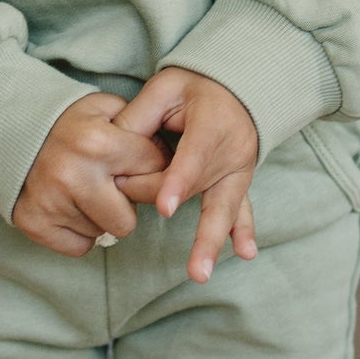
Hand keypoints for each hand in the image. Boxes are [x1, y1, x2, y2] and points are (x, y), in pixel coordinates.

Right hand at [13, 92, 170, 255]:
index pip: (153, 170)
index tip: (136, 162)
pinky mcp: (35, 223)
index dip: (150, 166)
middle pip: (129, 219)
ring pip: (104, 233)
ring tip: (85, 191)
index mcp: (97, 143)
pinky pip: (80, 247)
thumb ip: (140, 126)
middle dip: (125, 203)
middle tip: (110, 184)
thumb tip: (167, 162)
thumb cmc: (69, 124)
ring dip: (100, 217)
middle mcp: (75, 176)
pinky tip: (70, 207)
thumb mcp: (104, 108)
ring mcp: (52, 203)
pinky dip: (79, 232)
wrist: (10, 132)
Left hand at [113, 68, 259, 283]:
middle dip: (168, 201)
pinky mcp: (240, 182)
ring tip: (199, 272)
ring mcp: (239, 169)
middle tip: (145, 215)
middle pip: (201, 187)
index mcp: (213, 123)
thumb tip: (114, 150)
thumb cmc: (196, 86)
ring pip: (224, 207)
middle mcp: (232, 150)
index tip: (164, 207)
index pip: (194, 155)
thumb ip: (140, 116)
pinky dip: (242, 231)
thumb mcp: (166, 87)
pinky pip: (243, 209)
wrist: (240, 86)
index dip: (178, 182)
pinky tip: (245, 252)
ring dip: (211, 241)